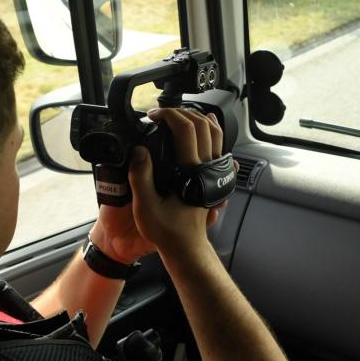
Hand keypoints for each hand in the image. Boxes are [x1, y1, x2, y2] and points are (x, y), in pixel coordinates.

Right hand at [126, 108, 227, 254]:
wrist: (186, 248)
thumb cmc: (167, 231)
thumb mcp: (146, 207)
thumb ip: (140, 177)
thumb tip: (140, 151)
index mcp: (190, 172)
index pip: (185, 130)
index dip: (169, 115)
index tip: (154, 115)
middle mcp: (206, 169)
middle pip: (203, 126)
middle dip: (183, 112)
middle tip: (164, 113)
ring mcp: (213, 173)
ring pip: (216, 135)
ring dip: (202, 119)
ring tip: (188, 112)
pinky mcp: (214, 179)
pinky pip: (219, 149)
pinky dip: (213, 134)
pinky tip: (208, 131)